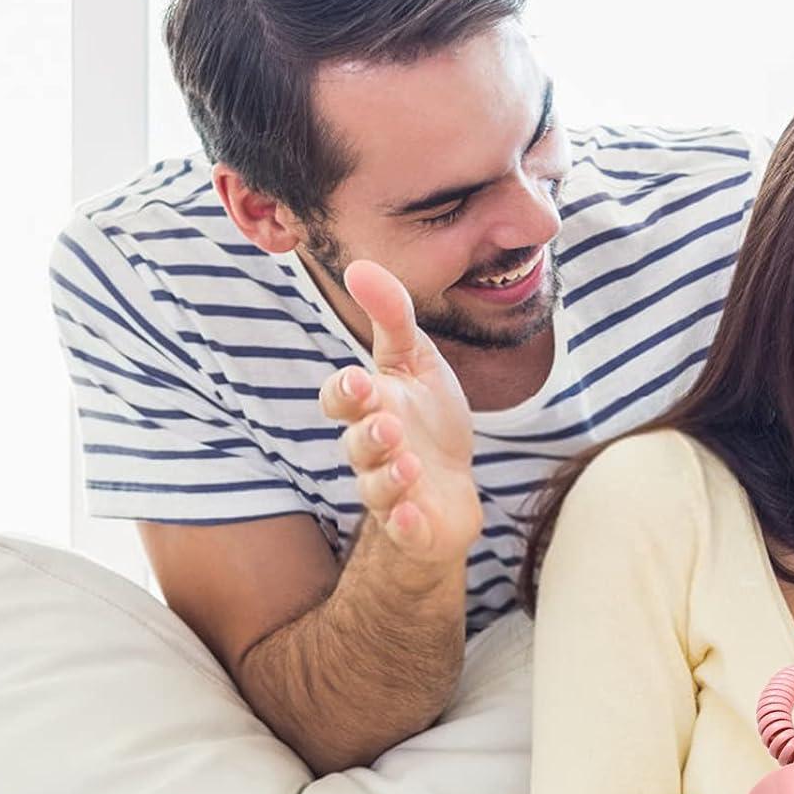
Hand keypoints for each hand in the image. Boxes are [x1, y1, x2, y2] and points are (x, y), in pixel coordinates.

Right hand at [317, 259, 481, 564]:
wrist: (454, 486)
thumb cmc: (428, 421)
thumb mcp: (416, 363)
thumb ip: (392, 318)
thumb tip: (359, 265)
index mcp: (370, 409)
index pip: (340, 400)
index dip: (344, 393)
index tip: (360, 380)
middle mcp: (373, 451)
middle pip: (355, 445)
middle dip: (368, 435)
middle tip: (388, 425)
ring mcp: (391, 490)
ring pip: (375, 487)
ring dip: (388, 476)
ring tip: (409, 463)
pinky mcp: (413, 524)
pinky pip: (402, 528)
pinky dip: (404, 523)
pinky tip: (413, 513)